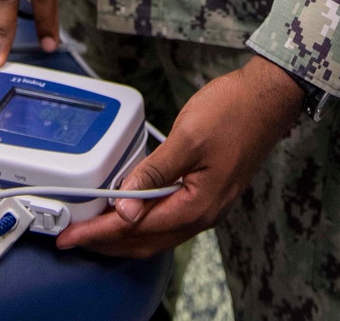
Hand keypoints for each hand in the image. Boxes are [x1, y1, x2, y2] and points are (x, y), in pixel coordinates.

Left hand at [56, 54, 304, 256]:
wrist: (268, 98)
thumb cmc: (232, 112)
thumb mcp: (188, 137)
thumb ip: (154, 172)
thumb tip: (123, 206)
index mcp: (197, 206)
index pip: (137, 228)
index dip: (100, 233)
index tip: (70, 236)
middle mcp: (202, 214)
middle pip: (145, 241)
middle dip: (106, 242)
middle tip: (72, 238)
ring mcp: (206, 205)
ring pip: (156, 233)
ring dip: (123, 234)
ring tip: (92, 228)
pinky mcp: (206, 192)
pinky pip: (168, 218)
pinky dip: (142, 220)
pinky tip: (128, 209)